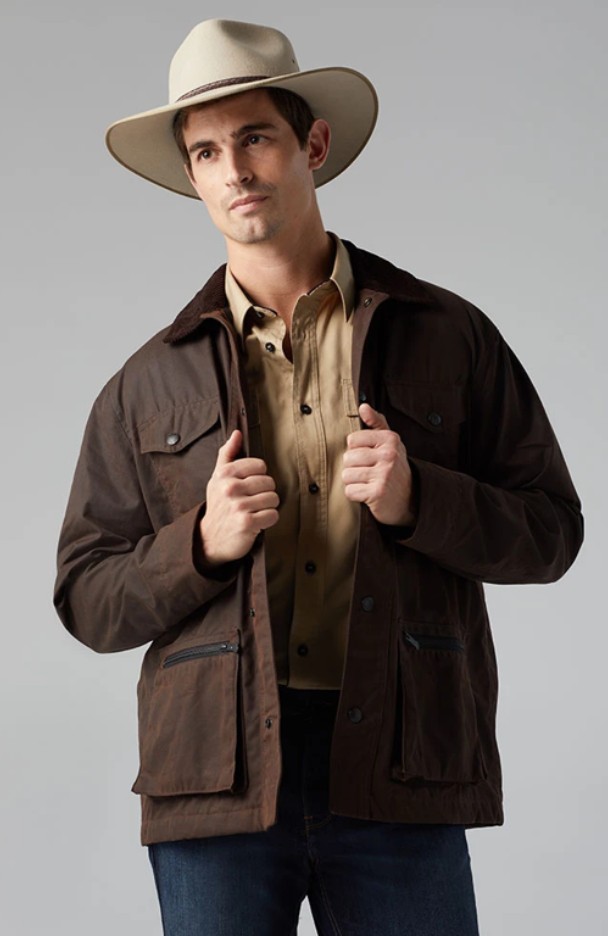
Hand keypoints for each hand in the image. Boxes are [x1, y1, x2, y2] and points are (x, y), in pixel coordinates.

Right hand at [198, 430, 278, 565]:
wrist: (209, 539)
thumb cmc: (218, 506)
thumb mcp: (217, 478)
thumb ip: (227, 454)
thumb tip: (237, 433)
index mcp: (225, 474)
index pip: (260, 466)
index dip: (259, 477)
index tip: (249, 487)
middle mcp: (230, 488)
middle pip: (269, 482)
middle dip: (265, 493)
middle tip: (253, 502)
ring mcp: (238, 506)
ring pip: (273, 498)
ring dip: (267, 507)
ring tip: (254, 512)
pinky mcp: (247, 523)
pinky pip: (273, 515)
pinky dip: (268, 520)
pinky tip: (257, 522)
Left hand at [342, 403, 415, 526]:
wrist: (410, 499)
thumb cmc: (394, 468)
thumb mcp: (390, 443)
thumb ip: (376, 422)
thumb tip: (362, 406)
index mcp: (390, 439)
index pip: (352, 440)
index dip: (356, 450)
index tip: (369, 457)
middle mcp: (389, 454)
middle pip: (347, 458)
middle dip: (353, 468)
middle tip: (368, 473)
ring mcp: (384, 474)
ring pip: (346, 475)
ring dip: (353, 482)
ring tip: (368, 483)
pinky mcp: (377, 493)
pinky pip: (350, 491)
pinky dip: (355, 495)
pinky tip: (367, 494)